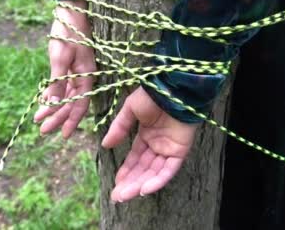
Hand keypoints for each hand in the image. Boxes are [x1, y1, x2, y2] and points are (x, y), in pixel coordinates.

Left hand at [33, 0, 96, 138]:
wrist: (69, 11)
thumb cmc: (67, 31)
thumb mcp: (60, 57)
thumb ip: (57, 81)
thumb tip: (54, 103)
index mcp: (87, 76)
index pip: (80, 104)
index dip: (71, 120)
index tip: (63, 135)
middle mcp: (84, 77)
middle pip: (72, 103)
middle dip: (57, 117)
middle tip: (42, 131)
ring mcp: (77, 72)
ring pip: (66, 96)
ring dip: (53, 108)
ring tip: (39, 120)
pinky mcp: (70, 66)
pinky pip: (62, 86)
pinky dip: (53, 95)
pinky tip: (43, 102)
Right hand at [101, 87, 197, 201]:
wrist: (172, 88)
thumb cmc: (152, 95)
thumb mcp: (130, 110)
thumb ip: (119, 128)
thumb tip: (104, 145)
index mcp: (147, 135)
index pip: (135, 158)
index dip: (126, 171)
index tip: (116, 184)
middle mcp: (158, 144)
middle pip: (143, 169)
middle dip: (130, 183)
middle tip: (117, 196)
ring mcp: (169, 148)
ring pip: (154, 172)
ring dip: (140, 185)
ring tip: (126, 195)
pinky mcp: (180, 151)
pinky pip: (169, 170)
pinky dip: (158, 180)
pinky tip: (144, 189)